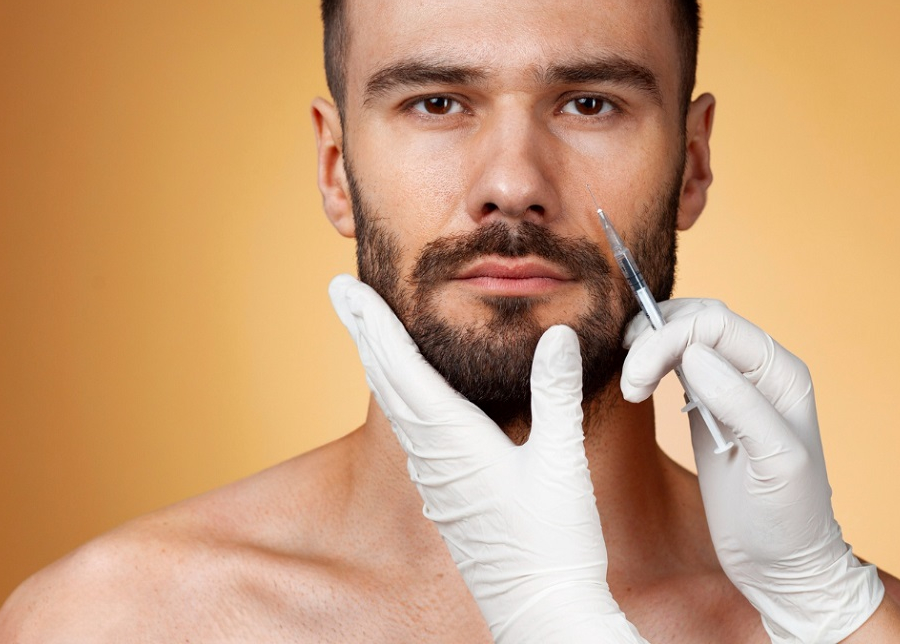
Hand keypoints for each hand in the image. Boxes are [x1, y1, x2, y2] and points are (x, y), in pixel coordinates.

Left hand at [329, 274, 647, 642]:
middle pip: (387, 379)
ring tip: (364, 328)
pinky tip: (403, 394)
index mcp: (453, 438)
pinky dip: (398, 394)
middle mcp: (433, 455)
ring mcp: (435, 476)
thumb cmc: (553, 544)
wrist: (539, 612)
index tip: (346, 288)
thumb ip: (556, 394)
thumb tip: (555, 335)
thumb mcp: (561, 462)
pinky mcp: (446, 493)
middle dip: (363, 330)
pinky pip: (410, 430)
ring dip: (378, 359)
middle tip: (338, 290)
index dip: (373, 321)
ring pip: (395, 405)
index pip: (401, 366)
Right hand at [621, 299, 884, 643]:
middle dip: (654, 339)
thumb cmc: (788, 520)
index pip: (716, 324)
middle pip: (697, 320)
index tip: (637, 377)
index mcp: (781, 374)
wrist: (782, 564)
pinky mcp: (708, 406)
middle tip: (629, 380)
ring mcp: (731, 386)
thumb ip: (740, 404)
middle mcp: (758, 371)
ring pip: (683, 335)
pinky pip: (677, 363)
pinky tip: (638, 385)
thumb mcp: (775, 464)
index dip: (670, 338)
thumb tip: (693, 354)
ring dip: (648, 349)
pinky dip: (651, 363)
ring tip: (632, 386)